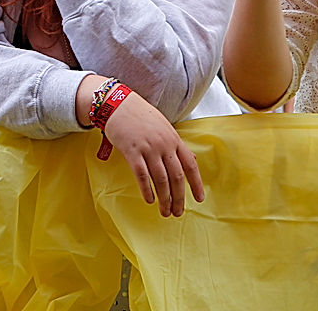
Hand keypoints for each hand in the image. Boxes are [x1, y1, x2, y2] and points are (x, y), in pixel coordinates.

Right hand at [102, 92, 204, 217]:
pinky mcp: (132, 151)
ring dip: (165, 199)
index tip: (199, 199)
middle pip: (177, 176)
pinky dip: (147, 190)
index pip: (190, 165)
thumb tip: (191, 159)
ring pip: (161, 179)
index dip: (196, 184)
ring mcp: (148, 148)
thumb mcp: (164, 127)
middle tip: (178, 212)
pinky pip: (142, 175)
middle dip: (179, 198)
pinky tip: (150, 200)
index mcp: (174, 139)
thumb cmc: (141, 116)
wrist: (118, 103)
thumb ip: (176, 144)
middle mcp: (164, 145)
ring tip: (165, 212)